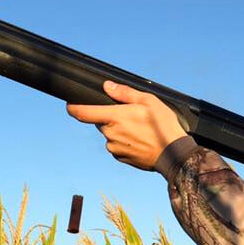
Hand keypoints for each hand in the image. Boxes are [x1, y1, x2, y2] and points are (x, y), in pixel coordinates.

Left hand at [66, 81, 186, 169]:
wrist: (174, 154)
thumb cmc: (163, 126)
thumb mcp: (148, 101)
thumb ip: (125, 93)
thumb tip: (108, 86)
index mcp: (114, 117)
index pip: (83, 113)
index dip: (73, 107)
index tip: (70, 105)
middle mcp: (110, 134)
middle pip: (101, 122)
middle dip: (111, 118)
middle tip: (132, 116)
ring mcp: (114, 148)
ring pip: (110, 134)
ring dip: (119, 131)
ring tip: (141, 131)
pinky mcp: (121, 158)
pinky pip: (117, 146)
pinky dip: (125, 142)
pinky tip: (141, 141)